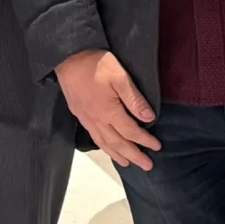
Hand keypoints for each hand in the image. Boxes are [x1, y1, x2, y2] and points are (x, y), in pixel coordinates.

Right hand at [56, 49, 160, 169]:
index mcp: (109, 112)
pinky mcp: (79, 115)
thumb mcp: (120, 77)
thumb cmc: (96, 63)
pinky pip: (94, 137)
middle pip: (118, 143)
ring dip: (117, 155)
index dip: (145, 141)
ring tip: (128, 164)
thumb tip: (149, 118)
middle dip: (134, 155)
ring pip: (104, 143)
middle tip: (147, 166)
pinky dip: (103, 147)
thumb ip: (134, 99)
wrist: (67, 57)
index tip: (157, 147)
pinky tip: (107, 148)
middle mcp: (97, 120)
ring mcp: (86, 119)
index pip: (130, 131)